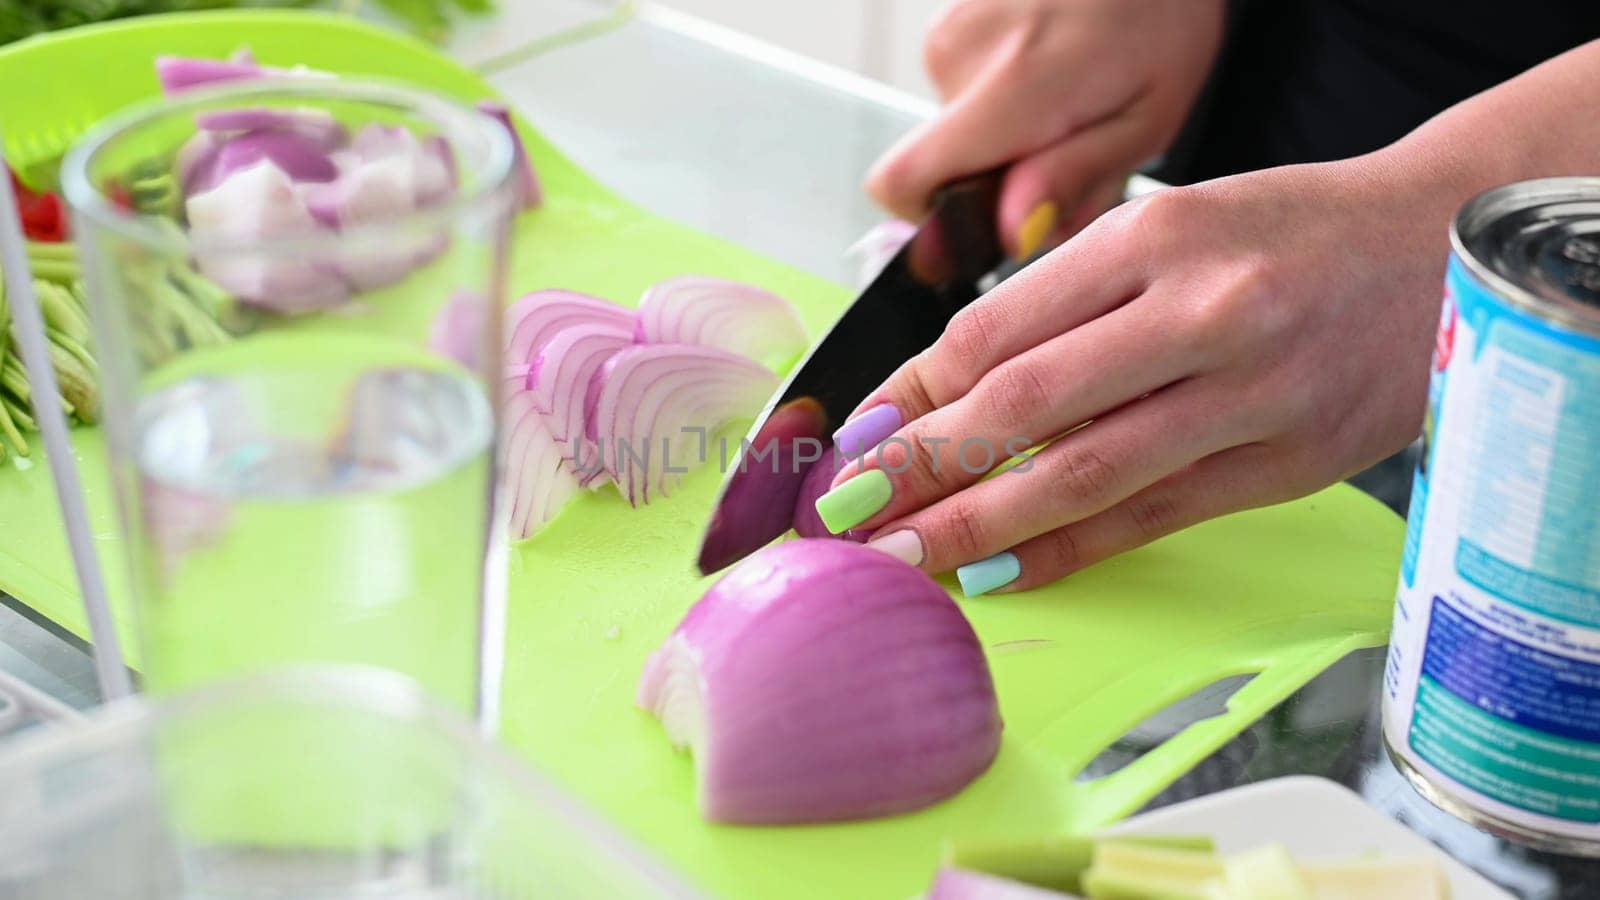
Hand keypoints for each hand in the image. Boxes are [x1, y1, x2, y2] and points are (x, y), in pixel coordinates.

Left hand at [815, 157, 1454, 593]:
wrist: (1438, 249)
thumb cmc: (1286, 236)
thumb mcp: (1169, 227)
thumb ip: (1064, 301)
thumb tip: (944, 385)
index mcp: (1152, 236)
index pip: (996, 327)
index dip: (914, 392)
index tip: (862, 435)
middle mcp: (1198, 311)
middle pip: (1023, 403)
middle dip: (921, 467)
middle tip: (849, 511)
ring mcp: (1248, 392)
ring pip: (1082, 473)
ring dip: (977, 525)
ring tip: (904, 558)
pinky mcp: (1286, 461)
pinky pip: (1152, 518)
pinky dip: (1068, 551)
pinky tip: (1002, 573)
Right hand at [868, 0, 1223, 256]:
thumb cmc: (1162, 22)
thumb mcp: (1146, 121)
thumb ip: (1073, 180)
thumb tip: (1010, 232)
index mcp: (1011, 88)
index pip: (903, 182)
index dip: (931, 223)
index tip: (987, 221)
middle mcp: (963, 57)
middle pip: (941, 166)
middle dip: (1000, 182)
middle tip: (1071, 151)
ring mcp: (952, 32)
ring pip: (957, 131)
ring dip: (1009, 140)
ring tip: (1073, 104)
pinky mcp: (954, 20)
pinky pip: (966, 92)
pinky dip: (1007, 101)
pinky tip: (1057, 75)